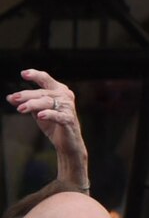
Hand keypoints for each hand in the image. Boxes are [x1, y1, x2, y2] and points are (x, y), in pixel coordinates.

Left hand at [7, 70, 88, 186]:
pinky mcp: (69, 120)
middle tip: (13, 98)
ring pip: (48, 102)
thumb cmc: (54, 125)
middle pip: (43, 93)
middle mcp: (66, 96)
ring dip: (33, 104)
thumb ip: (27, 103)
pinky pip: (58, 115)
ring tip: (20, 109)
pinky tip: (40, 116)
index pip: (46, 79)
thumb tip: (10, 97)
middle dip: (27, 95)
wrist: (68, 143)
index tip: (23, 74)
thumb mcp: (38, 112)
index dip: (35, 75)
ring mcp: (68, 108)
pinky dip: (49, 114)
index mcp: (59, 91)